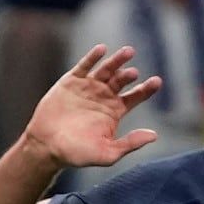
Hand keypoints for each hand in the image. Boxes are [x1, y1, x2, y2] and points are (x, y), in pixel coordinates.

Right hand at [23, 46, 162, 170]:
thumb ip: (130, 143)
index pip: (136, 96)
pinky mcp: (71, 81)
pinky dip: (93, 57)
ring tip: (128, 52)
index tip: (157, 81)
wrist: (46, 146)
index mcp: (115, 111)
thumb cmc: (77, 154)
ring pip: (106, 69)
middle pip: (122, 80)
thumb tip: (154, 135)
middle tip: (133, 73)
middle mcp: (104, 96)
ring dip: (117, 61)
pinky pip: (84, 66)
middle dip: (129, 75)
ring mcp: (87, 87)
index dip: (146, 89)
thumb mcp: (108, 153)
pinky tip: (102, 49)